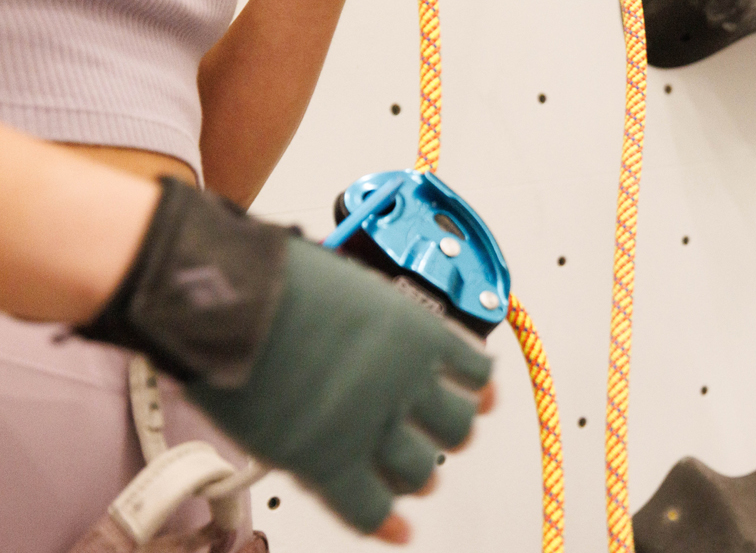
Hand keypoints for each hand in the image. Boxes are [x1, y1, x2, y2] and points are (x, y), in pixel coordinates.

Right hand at [78, 179, 493, 542]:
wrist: (229, 300)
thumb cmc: (271, 276)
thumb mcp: (348, 284)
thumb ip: (367, 319)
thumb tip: (360, 330)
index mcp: (416, 331)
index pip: (473, 371)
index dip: (476, 389)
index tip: (480, 397)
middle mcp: (406, 380)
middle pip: (455, 426)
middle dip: (447, 435)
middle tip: (435, 438)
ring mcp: (370, 424)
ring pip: (420, 472)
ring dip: (417, 476)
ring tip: (410, 480)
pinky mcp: (327, 460)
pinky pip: (369, 507)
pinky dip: (384, 524)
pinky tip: (396, 530)